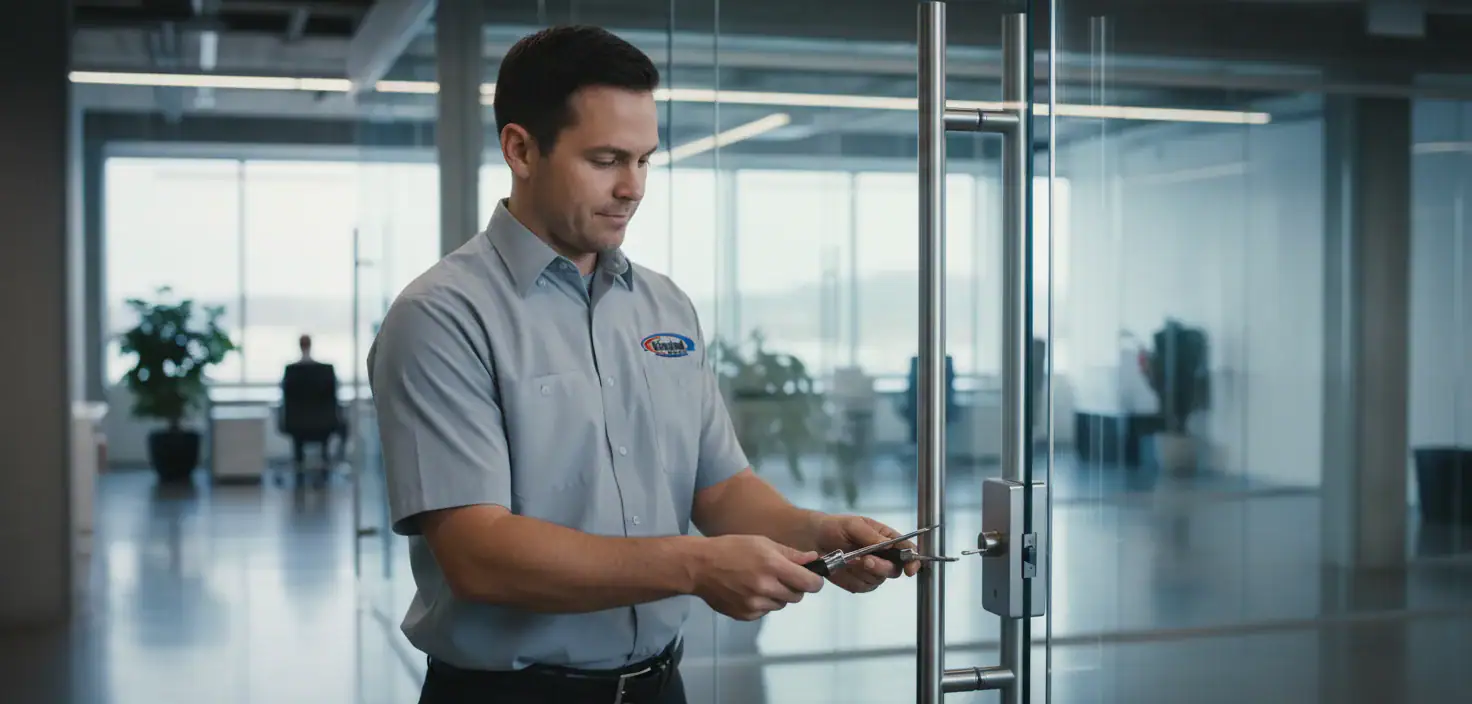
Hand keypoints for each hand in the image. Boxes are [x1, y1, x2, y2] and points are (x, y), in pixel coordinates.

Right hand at [690, 535, 825, 620]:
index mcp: (773, 566)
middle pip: (797, 596)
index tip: (813, 578)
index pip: (810, 583)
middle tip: (782, 576)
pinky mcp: (745, 615)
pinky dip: (762, 603)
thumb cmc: (731, 548)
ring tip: (760, 581)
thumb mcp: (762, 542)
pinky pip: (765, 612)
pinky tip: (748, 590)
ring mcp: (755, 604)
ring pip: (781, 604)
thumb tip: (813, 560)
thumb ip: (790, 553)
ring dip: (778, 595)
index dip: (815, 581)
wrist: (699, 566)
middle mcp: (766, 587)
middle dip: (795, 587)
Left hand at [814, 515, 920, 592]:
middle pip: (894, 570)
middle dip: (880, 566)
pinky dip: (852, 579)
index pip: (908, 551)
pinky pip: (863, 587)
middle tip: (865, 559)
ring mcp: (873, 572)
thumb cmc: (836, 527)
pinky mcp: (860, 583)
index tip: (909, 569)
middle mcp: (885, 557)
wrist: (814, 539)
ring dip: (862, 571)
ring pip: (877, 580)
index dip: (912, 560)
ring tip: (848, 558)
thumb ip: (872, 536)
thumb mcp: (854, 525)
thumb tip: (889, 545)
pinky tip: (844, 567)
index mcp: (888, 539)